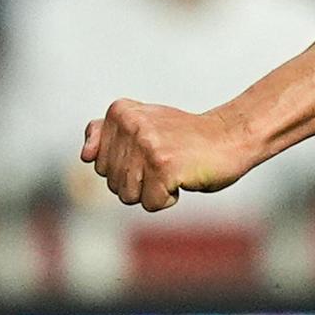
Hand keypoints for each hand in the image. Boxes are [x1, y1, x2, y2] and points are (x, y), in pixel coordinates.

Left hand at [81, 99, 262, 211]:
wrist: (230, 136)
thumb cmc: (185, 137)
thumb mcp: (142, 125)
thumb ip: (107, 134)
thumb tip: (84, 155)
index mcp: (119, 111)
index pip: (98, 164)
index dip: (126, 167)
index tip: (152, 149)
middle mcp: (129, 124)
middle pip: (112, 182)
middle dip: (139, 181)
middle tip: (166, 160)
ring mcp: (146, 145)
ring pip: (128, 196)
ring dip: (153, 191)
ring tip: (174, 168)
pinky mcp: (163, 166)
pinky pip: (150, 203)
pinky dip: (168, 198)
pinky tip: (184, 177)